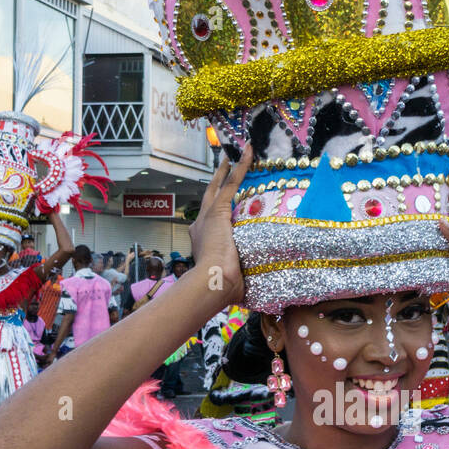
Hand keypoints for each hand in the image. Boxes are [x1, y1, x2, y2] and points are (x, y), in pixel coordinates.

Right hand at [187, 145, 251, 310]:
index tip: (222, 211)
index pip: (209, 223)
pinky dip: (240, 166)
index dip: (215, 214)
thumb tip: (243, 297)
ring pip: (219, 186)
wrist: (212, 282)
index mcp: (201, 241)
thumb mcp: (228, 282)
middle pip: (208, 196)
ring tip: (234, 153)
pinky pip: (231, 182)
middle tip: (221, 165)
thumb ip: (234, 281)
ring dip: (227, 169)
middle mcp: (200, 225)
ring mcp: (207, 216)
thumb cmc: (219, 287)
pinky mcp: (218, 210)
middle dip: (215, 181)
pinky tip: (248, 152)